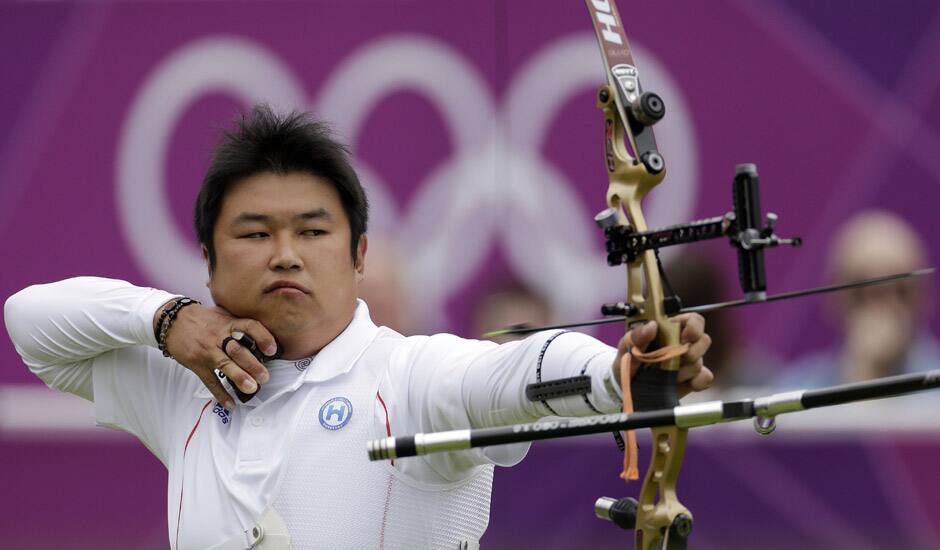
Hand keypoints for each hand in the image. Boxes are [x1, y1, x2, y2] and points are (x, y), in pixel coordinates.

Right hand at [156, 302, 276, 407]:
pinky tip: (231, 404)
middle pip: (238, 350)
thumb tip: (265, 337)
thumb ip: (241, 324)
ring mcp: (207, 351)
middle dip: (253, 365)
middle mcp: (219, 337)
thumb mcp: (224, 314)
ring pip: (225, 365)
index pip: (249, 327)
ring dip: (239, 378)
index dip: (262, 337)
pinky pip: (209, 381)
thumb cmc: (203, 319)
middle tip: (265, 377)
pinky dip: (220, 394)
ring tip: (252, 388)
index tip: (272, 350)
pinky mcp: (197, 364)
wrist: (173, 321)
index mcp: (229, 323)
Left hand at [614, 313, 713, 397]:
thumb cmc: (628, 361)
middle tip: (674, 359)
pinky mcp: (691, 379)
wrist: (625, 386)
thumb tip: (652, 326)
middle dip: (691, 351)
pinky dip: (695, 382)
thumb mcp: (626, 346)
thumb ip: (637, 335)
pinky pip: (705, 378)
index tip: (684, 336)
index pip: (693, 320)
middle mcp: (682, 344)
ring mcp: (688, 362)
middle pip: (703, 340)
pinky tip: (679, 383)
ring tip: (665, 374)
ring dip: (682, 370)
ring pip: (699, 362)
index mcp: (669, 330)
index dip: (694, 326)